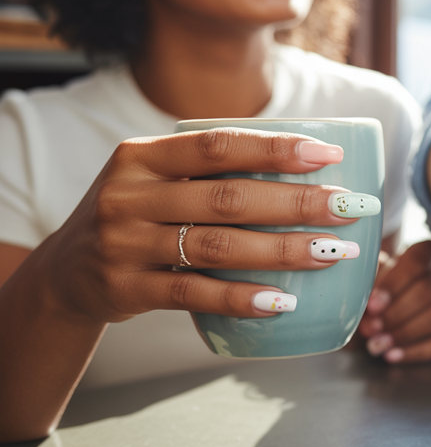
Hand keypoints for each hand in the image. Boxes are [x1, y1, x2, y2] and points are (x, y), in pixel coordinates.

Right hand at [37, 129, 369, 325]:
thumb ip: (211, 170)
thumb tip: (312, 164)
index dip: (275, 149)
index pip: (217, 146)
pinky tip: (281, 301)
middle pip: (228, 199)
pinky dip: (240, 298)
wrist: (64, 274)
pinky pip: (193, 294)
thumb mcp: (156, 180)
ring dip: (283, 251)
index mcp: (142, 156)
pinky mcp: (125, 289)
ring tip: (333, 252)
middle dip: (298, 204)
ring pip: (217, 247)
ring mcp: (124, 244)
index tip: (330, 155)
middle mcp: (129, 195)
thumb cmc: (138, 215)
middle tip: (350, 208)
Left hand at [356, 240, 430, 362]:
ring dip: (405, 333)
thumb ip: (368, 290)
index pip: (418, 258)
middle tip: (371, 329)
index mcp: (425, 255)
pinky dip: (417, 351)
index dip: (395, 282)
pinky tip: (394, 356)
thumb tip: (362, 309)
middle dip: (396, 313)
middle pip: (429, 290)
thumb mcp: (375, 282)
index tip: (372, 304)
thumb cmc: (385, 293)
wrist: (399, 312)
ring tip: (378, 345)